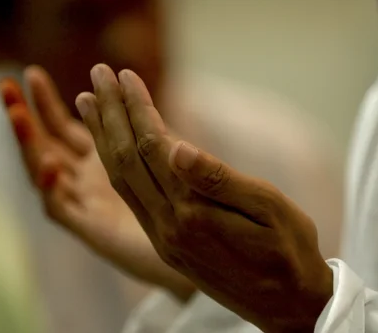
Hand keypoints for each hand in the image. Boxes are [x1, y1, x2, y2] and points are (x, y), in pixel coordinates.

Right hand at [0, 67, 194, 300]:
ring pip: (45, 172)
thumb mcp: (160, 149)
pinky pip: (60, 209)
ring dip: (30, 145)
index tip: (31, 73)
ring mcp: (86, 203)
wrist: (198, 244)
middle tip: (5, 86)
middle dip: (24, 116)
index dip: (45, 102)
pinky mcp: (91, 229)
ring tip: (19, 116)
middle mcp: (86, 179)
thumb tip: (124, 79)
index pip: (63, 127)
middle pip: (44, 144)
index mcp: (100, 159)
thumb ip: (141, 121)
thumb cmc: (184, 195)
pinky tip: (50, 165)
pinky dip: (51, 189)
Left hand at [76, 64, 332, 332]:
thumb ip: (220, 179)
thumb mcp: (269, 208)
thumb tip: (176, 147)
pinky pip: (130, 197)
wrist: (286, 306)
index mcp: (193, 212)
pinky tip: (111, 146)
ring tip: (89, 101)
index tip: (126, 75)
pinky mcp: (163, 244)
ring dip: (102, 137)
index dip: (138, 108)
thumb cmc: (289, 250)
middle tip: (99, 73)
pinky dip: (115, 165)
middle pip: (126, 159)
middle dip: (111, 113)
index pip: (154, 148)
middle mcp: (168, 226)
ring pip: (120, 179)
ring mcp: (162, 238)